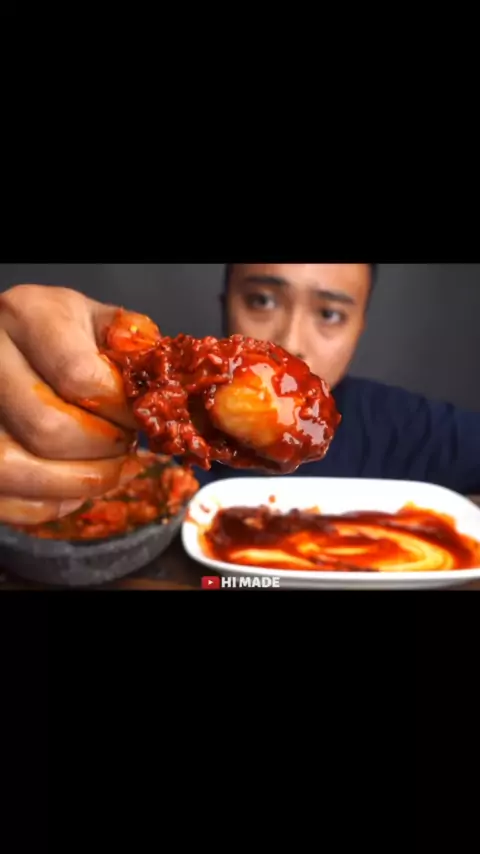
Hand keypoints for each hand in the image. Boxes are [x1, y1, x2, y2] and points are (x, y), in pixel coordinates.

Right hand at [0, 284, 139, 524]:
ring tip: (108, 471)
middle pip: (47, 428)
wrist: (13, 342)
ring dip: (77, 483)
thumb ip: (134, 346)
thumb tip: (162, 392)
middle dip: (102, 451)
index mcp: (29, 316)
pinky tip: (74, 486)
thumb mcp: (100, 322)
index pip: (80, 378)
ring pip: (14, 467)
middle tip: (126, 446)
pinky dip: (48, 503)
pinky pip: (5, 498)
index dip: (122, 412)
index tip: (143, 419)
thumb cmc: (64, 334)